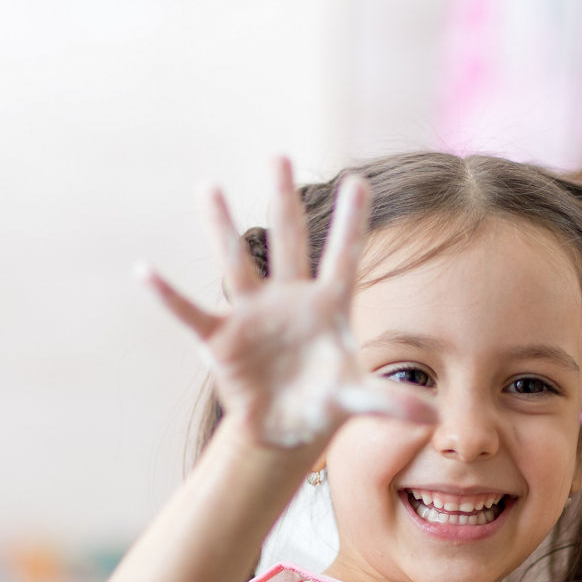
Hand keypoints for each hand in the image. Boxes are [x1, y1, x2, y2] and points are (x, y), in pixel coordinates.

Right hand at [141, 158, 434, 447]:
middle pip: (288, 242)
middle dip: (284, 200)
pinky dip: (168, 296)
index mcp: (328, 308)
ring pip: (238, 263)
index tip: (360, 180)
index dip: (351, 222)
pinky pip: (191, 313)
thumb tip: (436, 415)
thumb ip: (391, 401)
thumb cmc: (325, 401)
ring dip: (224, 228)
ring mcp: (253, 315)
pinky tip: (145, 271)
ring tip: (211, 187)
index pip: (344, 257)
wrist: (286, 426)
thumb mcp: (357, 399)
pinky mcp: (221, 340)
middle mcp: (290, 300)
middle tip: (280, 155)